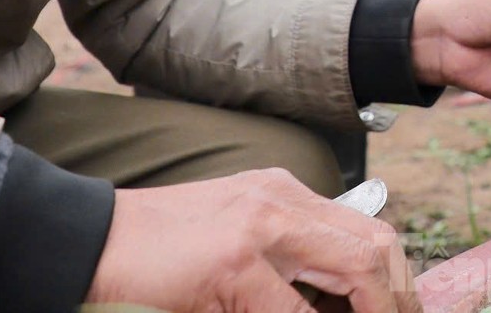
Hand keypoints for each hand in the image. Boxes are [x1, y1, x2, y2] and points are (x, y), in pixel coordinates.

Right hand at [86, 168, 417, 312]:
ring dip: (376, 311)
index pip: (367, 230)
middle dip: (399, 298)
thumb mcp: (234, 241)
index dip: (395, 280)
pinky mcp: (234, 262)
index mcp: (283, 191)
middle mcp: (281, 198)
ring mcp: (260, 227)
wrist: (91, 239)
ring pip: (356, 269)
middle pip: (376, 244)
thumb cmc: (155, 252)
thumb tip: (338, 303)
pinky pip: (294, 312)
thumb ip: (286, 261)